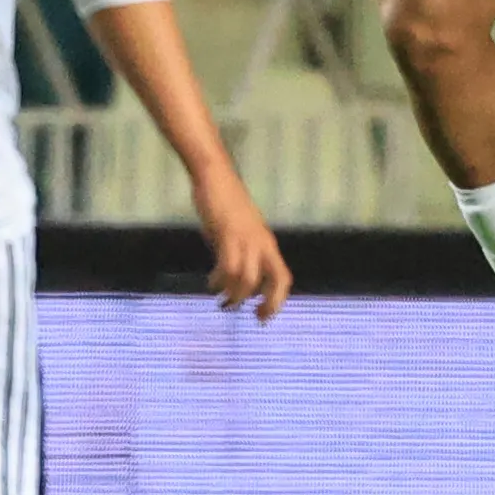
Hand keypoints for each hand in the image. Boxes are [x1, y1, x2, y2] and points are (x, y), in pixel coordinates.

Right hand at [193, 168, 292, 320]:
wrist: (216, 178)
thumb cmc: (226, 206)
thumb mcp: (239, 235)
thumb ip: (242, 256)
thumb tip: (238, 281)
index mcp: (267, 244)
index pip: (283, 277)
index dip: (277, 300)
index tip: (262, 317)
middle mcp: (262, 244)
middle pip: (276, 280)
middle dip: (267, 304)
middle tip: (250, 316)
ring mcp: (247, 239)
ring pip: (248, 279)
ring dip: (235, 296)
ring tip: (222, 301)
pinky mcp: (229, 233)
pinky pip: (228, 266)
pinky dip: (219, 280)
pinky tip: (211, 283)